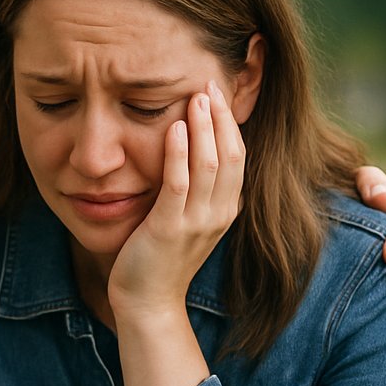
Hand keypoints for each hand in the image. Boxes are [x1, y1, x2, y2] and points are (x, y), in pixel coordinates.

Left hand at [107, 80, 244, 323]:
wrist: (148, 301)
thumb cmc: (162, 257)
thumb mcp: (189, 219)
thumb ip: (198, 189)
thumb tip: (197, 150)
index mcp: (226, 210)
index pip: (237, 157)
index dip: (229, 123)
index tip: (216, 93)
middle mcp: (218, 215)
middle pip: (230, 155)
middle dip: (221, 117)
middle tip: (208, 83)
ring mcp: (196, 223)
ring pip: (209, 165)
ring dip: (204, 127)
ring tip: (195, 97)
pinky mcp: (168, 229)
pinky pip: (178, 185)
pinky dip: (179, 155)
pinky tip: (175, 128)